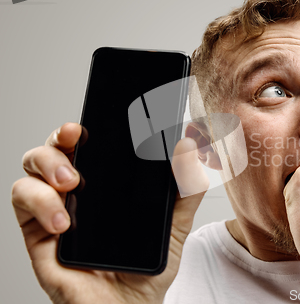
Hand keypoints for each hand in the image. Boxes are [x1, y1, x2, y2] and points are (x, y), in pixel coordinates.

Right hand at [11, 122, 207, 303]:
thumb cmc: (148, 267)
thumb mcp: (175, 223)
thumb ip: (186, 187)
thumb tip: (191, 146)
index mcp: (108, 183)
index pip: (93, 143)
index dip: (89, 125)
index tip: (96, 117)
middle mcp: (79, 189)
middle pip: (57, 146)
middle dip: (61, 137)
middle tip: (75, 139)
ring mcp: (56, 207)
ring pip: (33, 165)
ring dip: (48, 166)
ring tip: (71, 185)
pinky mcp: (38, 231)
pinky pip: (23, 200)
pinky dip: (39, 202)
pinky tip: (63, 222)